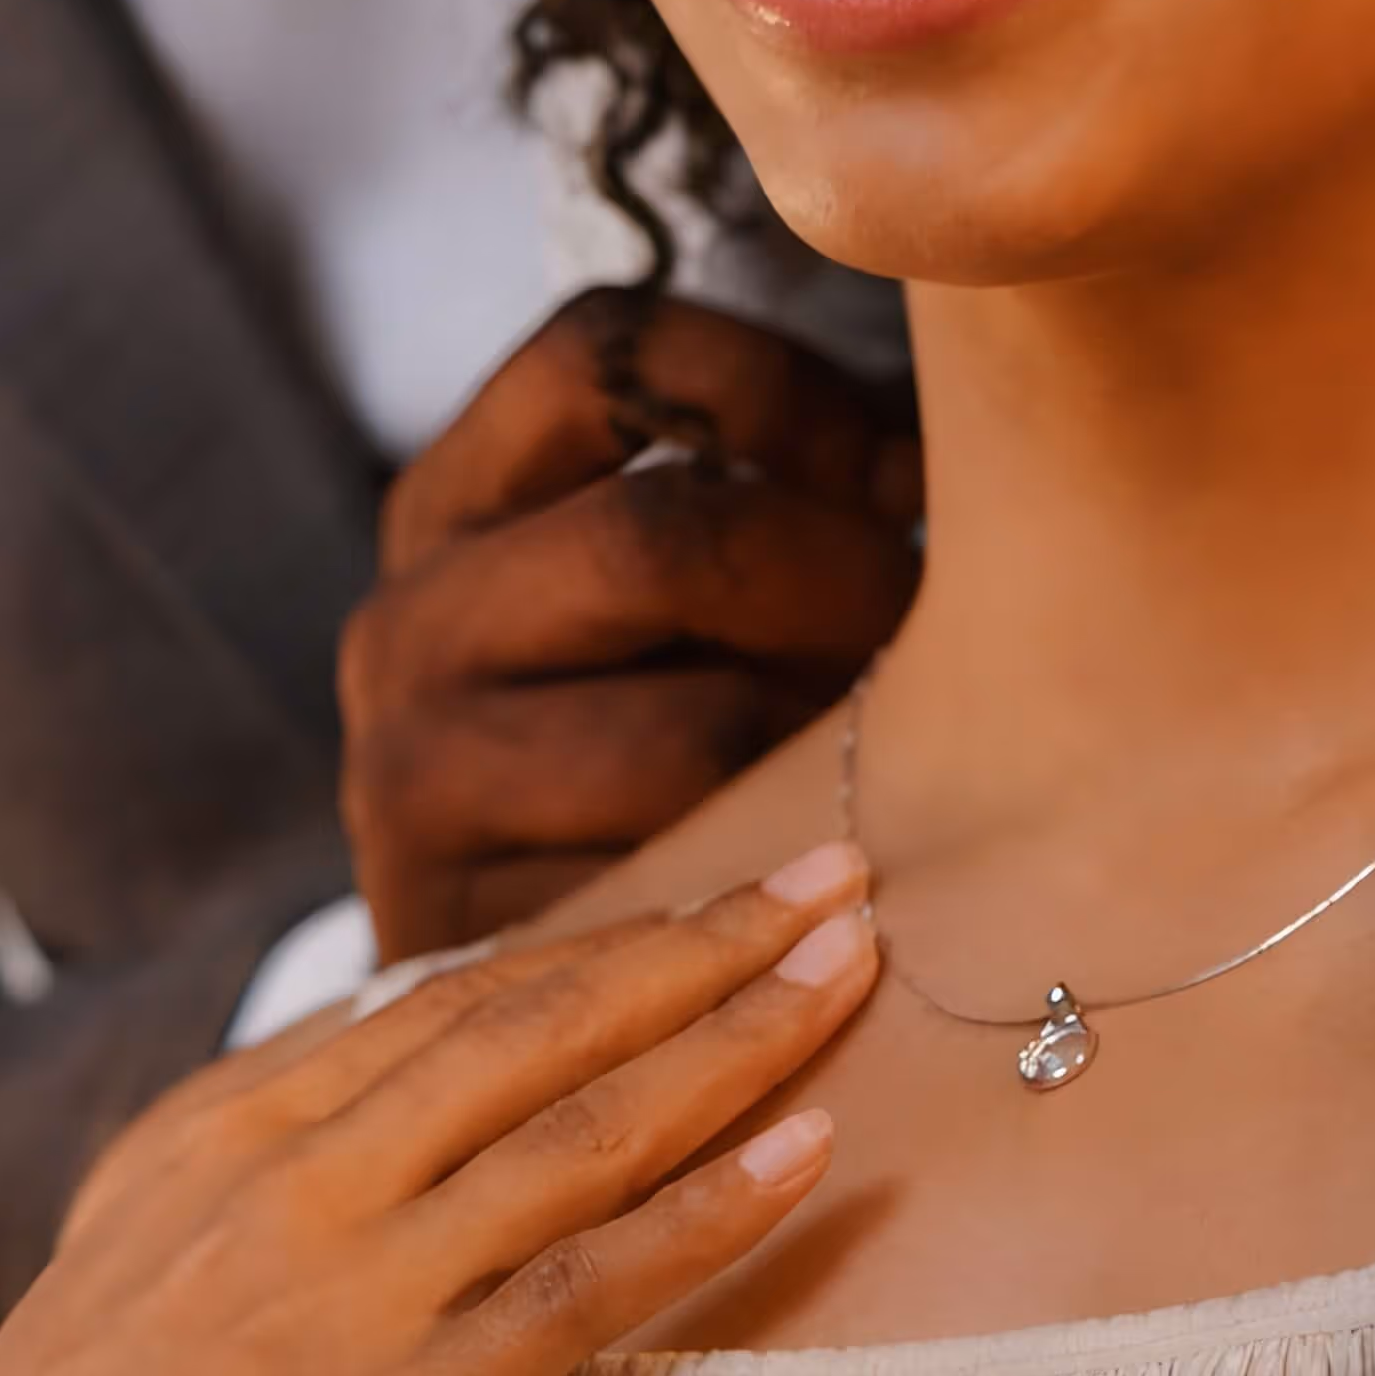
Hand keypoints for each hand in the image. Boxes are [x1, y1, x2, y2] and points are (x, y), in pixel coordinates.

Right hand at [0, 846, 880, 1375]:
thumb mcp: (135, 1271)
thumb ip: (259, 1182)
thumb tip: (381, 1101)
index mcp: (218, 1127)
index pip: (450, 997)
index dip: (604, 938)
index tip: (723, 891)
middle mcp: (287, 1174)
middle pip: (537, 1022)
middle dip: (701, 940)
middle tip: (839, 868)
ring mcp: (344, 1284)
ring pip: (583, 1125)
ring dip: (739, 1034)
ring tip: (857, 961)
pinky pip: (591, 1283)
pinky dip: (712, 1206)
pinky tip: (812, 1146)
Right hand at [341, 289, 918, 961]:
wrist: (491, 1021)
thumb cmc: (624, 766)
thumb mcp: (641, 606)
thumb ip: (747, 497)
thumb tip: (969, 429)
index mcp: (447, 504)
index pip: (603, 354)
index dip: (786, 389)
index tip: (904, 471)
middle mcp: (405, 623)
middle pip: (667, 536)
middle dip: (846, 581)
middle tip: (931, 638)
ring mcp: (416, 776)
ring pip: (698, 729)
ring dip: (833, 748)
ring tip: (879, 763)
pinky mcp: (467, 923)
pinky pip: (688, 887)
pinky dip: (786, 878)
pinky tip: (817, 875)